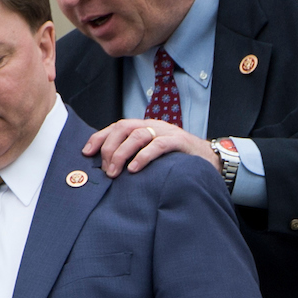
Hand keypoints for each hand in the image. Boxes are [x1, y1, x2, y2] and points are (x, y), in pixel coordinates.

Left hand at [84, 119, 215, 178]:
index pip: (117, 127)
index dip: (99, 137)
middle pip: (123, 128)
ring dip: (122, 153)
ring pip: (138, 135)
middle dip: (109, 148)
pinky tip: (134, 169)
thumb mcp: (153, 156)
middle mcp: (153, 126)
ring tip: (115, 172)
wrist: (210, 160)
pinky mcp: (179, 142)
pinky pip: (158, 145)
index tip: (86, 152)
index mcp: (144, 127)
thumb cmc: (178, 161)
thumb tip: (109, 170)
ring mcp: (166, 132)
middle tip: (106, 170)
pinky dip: (143, 156)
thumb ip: (135, 157)